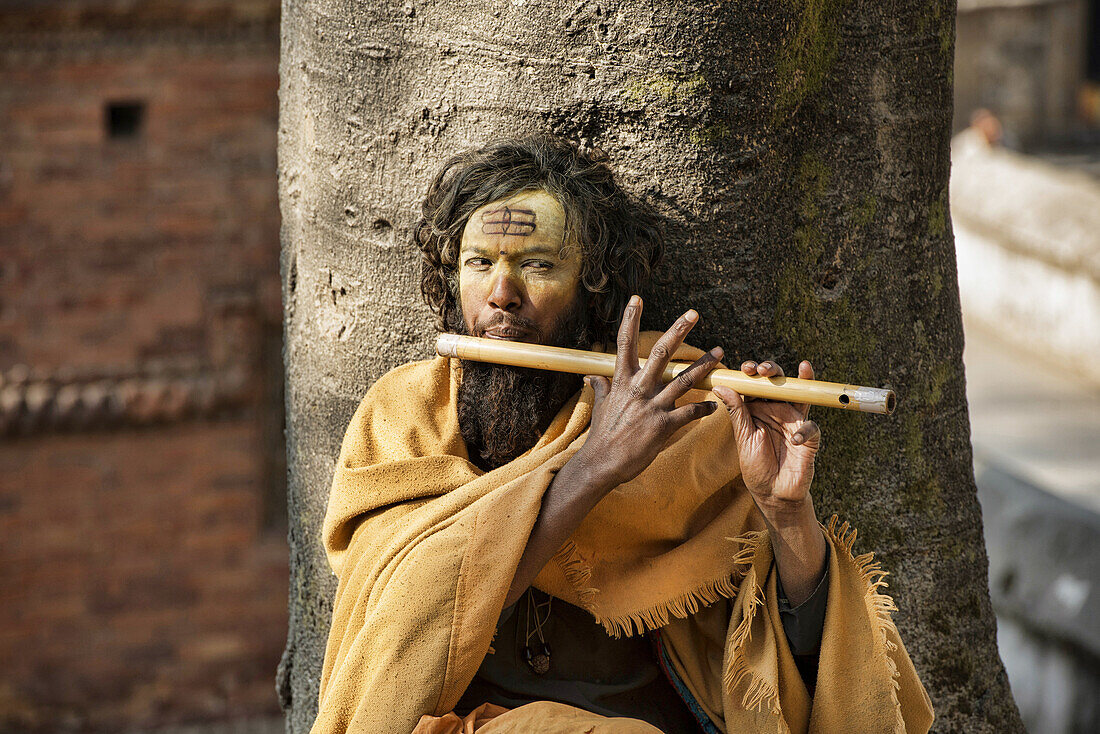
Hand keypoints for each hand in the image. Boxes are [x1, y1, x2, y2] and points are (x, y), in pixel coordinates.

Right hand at [577, 295, 723, 489]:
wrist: (602, 463)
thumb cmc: (601, 435)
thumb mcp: (600, 407)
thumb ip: (600, 388)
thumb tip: (591, 377)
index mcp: (621, 381)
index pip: (624, 343)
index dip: (630, 319)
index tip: (637, 298)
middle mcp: (637, 388)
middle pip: (661, 352)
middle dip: (678, 331)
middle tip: (693, 313)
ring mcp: (651, 406)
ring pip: (683, 379)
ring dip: (704, 365)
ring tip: (720, 352)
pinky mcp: (663, 426)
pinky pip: (690, 412)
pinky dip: (704, 408)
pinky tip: (714, 406)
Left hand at [713, 359, 820, 515]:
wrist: (773, 492)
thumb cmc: (755, 465)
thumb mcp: (743, 437)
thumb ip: (736, 411)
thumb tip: (720, 386)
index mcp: (757, 409)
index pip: (755, 384)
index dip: (752, 371)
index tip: (745, 368)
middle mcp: (777, 410)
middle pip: (778, 382)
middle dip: (773, 370)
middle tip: (763, 370)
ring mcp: (794, 421)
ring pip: (801, 394)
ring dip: (802, 381)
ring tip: (802, 369)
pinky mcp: (809, 437)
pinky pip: (811, 427)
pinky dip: (803, 430)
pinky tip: (794, 439)